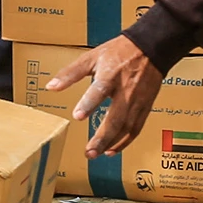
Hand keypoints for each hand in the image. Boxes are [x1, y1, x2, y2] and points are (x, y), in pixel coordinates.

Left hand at [47, 34, 162, 154]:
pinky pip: (136, 128)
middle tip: (89, 152)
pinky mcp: (145, 107)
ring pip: (126, 127)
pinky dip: (125, 141)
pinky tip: (112, 150)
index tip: (78, 116)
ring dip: (111, 143)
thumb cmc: (119, 52)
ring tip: (96, 154)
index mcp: (111, 74)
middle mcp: (126, 90)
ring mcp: (138, 100)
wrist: (152, 48)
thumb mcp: (92, 57)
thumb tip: (51, 86)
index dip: (89, 103)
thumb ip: (71, 73)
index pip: (100, 89)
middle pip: (116, 118)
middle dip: (102, 137)